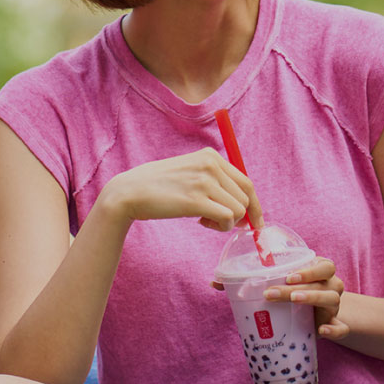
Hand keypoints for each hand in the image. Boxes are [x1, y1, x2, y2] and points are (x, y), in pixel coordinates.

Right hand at [94, 148, 259, 232]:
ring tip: (205, 220)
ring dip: (226, 222)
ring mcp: (204, 181)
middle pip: (246, 197)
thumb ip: (213, 179)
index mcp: (210, 156)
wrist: (130, 192)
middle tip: (220, 223)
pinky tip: (201, 222)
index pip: (246, 182)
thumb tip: (242, 203)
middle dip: (240, 216)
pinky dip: (220, 226)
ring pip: (239, 210)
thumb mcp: (189, 171)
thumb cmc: (159, 186)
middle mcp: (210, 165)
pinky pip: (227, 218)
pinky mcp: (196, 200)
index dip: (253, 204)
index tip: (253, 220)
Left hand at [266, 256, 349, 339]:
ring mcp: (334, 306)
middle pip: (323, 283)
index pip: (325, 267)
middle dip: (299, 286)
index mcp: (323, 272)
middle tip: (274, 293)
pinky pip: (342, 328)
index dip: (309, 271)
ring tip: (294, 300)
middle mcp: (332, 286)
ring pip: (332, 299)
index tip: (288, 277)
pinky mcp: (334, 324)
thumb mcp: (285, 282)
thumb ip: (269, 279)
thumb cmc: (294, 292)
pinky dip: (334, 330)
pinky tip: (321, 330)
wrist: (313, 313)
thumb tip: (234, 286)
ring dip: (312, 298)